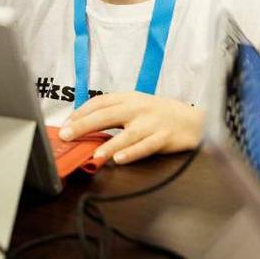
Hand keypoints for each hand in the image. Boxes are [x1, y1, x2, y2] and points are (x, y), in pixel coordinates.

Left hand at [59, 91, 203, 164]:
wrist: (194, 119)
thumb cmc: (159, 114)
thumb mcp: (136, 105)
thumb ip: (113, 112)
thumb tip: (83, 124)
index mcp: (128, 98)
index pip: (99, 102)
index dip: (80, 113)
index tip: (65, 125)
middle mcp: (138, 108)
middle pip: (107, 116)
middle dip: (84, 125)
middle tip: (66, 135)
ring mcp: (151, 124)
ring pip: (127, 134)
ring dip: (109, 145)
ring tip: (93, 154)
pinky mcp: (164, 138)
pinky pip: (146, 147)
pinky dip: (132, 153)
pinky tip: (119, 160)